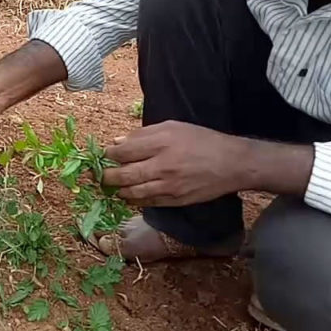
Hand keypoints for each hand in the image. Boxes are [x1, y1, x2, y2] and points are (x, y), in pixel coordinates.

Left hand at [100, 120, 253, 206]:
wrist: (232, 164)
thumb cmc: (202, 140)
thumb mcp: (173, 127)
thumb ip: (143, 134)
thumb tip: (117, 142)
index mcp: (161, 143)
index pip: (124, 151)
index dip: (109, 154)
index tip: (104, 154)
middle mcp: (163, 166)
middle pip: (124, 175)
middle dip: (106, 176)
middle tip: (99, 175)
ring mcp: (169, 186)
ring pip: (133, 192)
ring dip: (118, 190)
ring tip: (112, 186)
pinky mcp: (175, 200)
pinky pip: (147, 203)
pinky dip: (134, 200)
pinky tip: (128, 195)